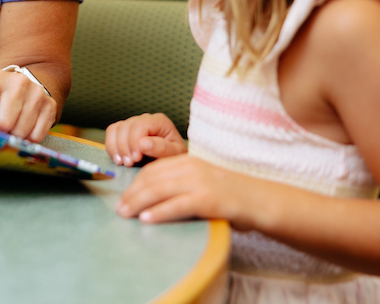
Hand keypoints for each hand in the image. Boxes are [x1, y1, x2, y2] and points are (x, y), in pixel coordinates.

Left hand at [0, 67, 57, 142]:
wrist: (21, 84)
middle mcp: (18, 82)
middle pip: (3, 123)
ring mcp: (36, 93)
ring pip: (20, 132)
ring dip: (12, 134)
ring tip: (9, 123)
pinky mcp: (50, 106)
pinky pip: (36, 136)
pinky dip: (27, 138)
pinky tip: (22, 126)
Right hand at [104, 113, 185, 165]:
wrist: (171, 164)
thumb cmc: (174, 157)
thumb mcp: (175, 155)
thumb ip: (162, 148)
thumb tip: (143, 143)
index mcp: (160, 121)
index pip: (141, 125)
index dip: (135, 141)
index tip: (136, 158)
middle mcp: (145, 119)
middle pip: (126, 126)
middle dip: (125, 146)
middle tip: (129, 163)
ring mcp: (133, 124)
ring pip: (116, 129)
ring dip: (116, 147)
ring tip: (123, 163)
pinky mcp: (124, 131)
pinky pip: (111, 132)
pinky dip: (111, 146)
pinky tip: (118, 158)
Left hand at [115, 154, 263, 229]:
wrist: (260, 200)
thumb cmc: (230, 194)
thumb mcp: (202, 181)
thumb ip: (181, 184)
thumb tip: (152, 199)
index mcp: (189, 161)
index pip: (154, 169)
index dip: (135, 183)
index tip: (123, 196)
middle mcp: (192, 168)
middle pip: (152, 178)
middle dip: (132, 193)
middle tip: (119, 208)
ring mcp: (200, 183)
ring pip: (159, 190)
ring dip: (138, 202)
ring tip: (125, 214)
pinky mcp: (208, 199)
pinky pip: (177, 205)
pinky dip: (159, 212)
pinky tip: (146, 219)